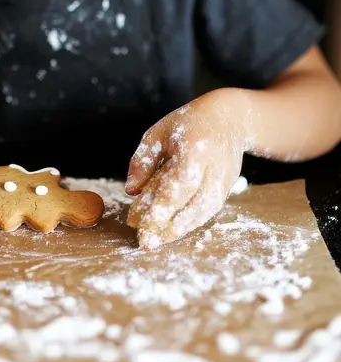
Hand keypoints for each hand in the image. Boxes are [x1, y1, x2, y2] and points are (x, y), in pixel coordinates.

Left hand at [125, 89, 246, 247]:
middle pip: (192, 205)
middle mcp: (213, 168)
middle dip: (168, 227)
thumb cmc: (188, 123)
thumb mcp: (158, 134)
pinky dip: (190, 223)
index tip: (139, 224)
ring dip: (179, 230)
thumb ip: (143, 162)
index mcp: (194, 150)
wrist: (230, 119)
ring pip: (202, 213)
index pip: (177, 186)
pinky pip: (208, 212)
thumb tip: (131, 191)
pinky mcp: (227, 189)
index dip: (159, 208)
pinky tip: (172, 231)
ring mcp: (224, 180)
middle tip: (146, 242)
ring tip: (157, 241)